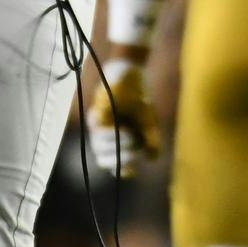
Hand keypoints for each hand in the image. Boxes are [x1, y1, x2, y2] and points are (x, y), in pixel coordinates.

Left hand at [88, 58, 160, 178]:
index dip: (121, 170)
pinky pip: (97, 129)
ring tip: (130, 135)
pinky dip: (109, 133)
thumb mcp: (149, 122)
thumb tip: (152, 159)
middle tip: (134, 152)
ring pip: (98, 147)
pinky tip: (120, 128)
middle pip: (103, 160)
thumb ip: (151, 140)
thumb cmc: (140, 100)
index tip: (133, 170)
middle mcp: (104, 136)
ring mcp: (98, 125)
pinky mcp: (95, 112)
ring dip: (116, 145)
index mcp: (117, 142)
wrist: (133, 76)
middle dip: (119, 160)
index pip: (114, 164)